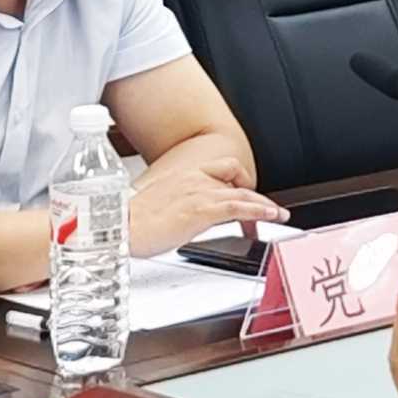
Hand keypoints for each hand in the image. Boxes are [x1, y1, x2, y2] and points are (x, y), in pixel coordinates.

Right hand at [129, 165, 285, 253]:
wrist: (118, 227)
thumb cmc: (127, 221)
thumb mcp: (154, 205)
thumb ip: (172, 205)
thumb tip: (177, 217)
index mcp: (180, 175)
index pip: (218, 170)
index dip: (235, 180)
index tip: (241, 193)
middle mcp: (193, 178)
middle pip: (234, 177)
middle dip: (252, 191)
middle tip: (264, 207)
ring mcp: (199, 193)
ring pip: (241, 192)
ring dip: (264, 204)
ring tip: (278, 214)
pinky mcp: (203, 210)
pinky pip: (239, 206)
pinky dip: (260, 210)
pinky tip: (271, 216)